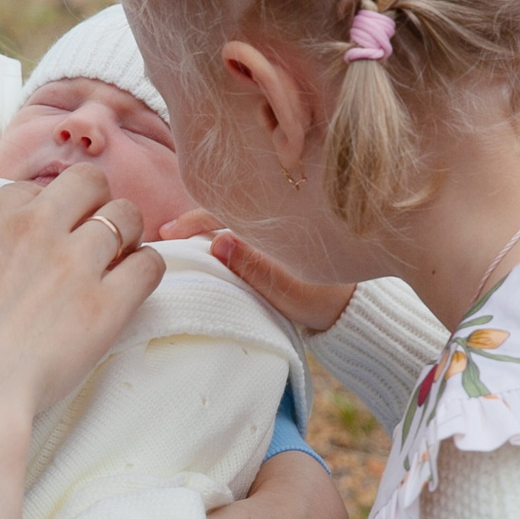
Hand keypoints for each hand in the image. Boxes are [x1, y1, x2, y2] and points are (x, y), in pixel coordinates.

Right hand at [0, 168, 160, 518]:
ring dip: (126, 236)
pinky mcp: (106, 306)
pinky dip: (145, 271)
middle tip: (90, 240)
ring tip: (114, 265)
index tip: (44, 241)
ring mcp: (73, 263)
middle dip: (95, 205)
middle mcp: (34, 227)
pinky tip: (129, 290)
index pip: (36, 189)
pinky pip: (150, 264)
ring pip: (128, 215)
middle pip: (89, 182)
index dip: (47, 214)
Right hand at [154, 212, 354, 333]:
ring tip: (177, 240)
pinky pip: (243, 231)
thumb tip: (216, 242)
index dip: (194, 220)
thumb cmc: (325, 300)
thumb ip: (254, 268)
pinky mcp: (279, 244)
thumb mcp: (289, 290)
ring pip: (234, 219)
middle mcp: (276, 220)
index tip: (168, 234)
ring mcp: (278, 230)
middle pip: (227, 209)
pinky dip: (221, 235)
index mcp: (277, 223)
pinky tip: (205, 247)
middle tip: (164, 234)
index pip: (226, 211)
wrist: (356, 309)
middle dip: (194, 219)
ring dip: (206, 228)